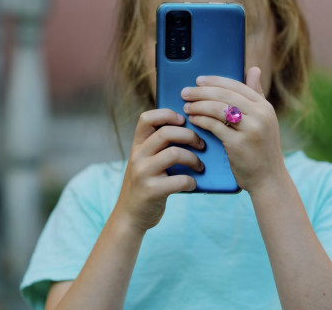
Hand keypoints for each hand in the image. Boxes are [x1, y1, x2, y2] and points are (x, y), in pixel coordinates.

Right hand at [114, 109, 203, 233]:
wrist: (129, 217)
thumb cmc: (146, 185)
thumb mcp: (145, 162)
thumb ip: (159, 147)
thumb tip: (193, 131)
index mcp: (137, 145)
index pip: (146, 118)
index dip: (167, 114)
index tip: (183, 120)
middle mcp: (137, 156)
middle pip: (166, 132)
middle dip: (190, 136)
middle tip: (201, 145)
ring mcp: (143, 173)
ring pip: (174, 153)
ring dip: (194, 159)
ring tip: (200, 166)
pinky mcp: (151, 191)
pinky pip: (179, 180)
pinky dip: (191, 181)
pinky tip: (192, 184)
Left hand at [181, 67, 286, 193]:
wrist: (269, 179)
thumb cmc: (262, 149)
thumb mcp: (264, 120)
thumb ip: (256, 95)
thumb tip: (253, 69)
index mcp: (265, 106)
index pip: (237, 85)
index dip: (215, 81)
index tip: (199, 80)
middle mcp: (260, 115)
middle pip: (225, 95)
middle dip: (202, 91)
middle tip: (186, 92)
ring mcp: (251, 129)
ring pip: (218, 108)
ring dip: (199, 105)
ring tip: (186, 106)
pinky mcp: (238, 144)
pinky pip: (214, 126)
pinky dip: (201, 120)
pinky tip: (193, 119)